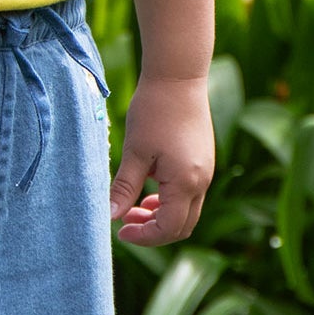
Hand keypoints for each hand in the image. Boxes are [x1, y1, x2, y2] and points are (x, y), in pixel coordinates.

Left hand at [109, 74, 214, 246]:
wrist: (178, 77)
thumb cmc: (154, 111)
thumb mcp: (134, 151)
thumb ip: (124, 187)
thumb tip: (109, 215)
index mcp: (185, 182)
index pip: (168, 228)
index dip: (144, 237)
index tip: (119, 231)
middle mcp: (201, 181)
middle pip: (182, 227)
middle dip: (153, 231)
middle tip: (124, 223)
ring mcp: (205, 172)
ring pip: (187, 212)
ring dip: (161, 217)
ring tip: (132, 208)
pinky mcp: (202, 162)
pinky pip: (189, 195)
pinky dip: (169, 201)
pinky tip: (147, 190)